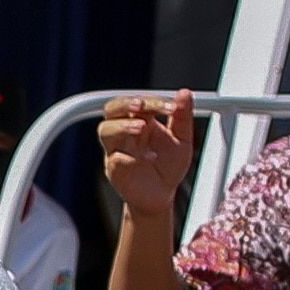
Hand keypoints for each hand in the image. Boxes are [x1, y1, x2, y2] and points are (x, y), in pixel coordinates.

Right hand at [96, 95, 199, 221]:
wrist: (162, 195)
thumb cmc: (168, 165)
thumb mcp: (182, 139)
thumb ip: (182, 117)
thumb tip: (184, 93)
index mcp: (141, 120)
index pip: (140, 102)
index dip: (154, 101)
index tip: (172, 107)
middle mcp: (124, 132)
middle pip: (112, 108)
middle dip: (125, 103)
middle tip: (141, 104)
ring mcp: (117, 150)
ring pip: (105, 130)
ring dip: (122, 126)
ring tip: (140, 127)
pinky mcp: (114, 170)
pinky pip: (114, 158)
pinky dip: (129, 156)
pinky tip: (147, 159)